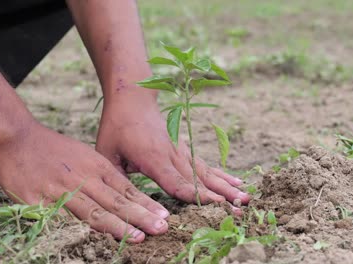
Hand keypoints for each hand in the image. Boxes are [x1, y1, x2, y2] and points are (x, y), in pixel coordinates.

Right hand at [0, 122, 169, 242]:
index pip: (126, 189)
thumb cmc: (54, 149)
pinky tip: (93, 242)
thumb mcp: (85, 155)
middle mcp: (84, 178)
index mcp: (96, 166)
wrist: (16, 138)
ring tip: (139, 237)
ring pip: (94, 211)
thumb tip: (127, 196)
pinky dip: (78, 232)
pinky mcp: (39, 201)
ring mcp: (62, 190)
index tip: (164, 215)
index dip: (145, 204)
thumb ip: (103, 176)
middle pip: (116, 202)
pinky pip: (61, 220)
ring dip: (118, 226)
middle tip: (162, 228)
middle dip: (141, 216)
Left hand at [96, 94, 249, 209]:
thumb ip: (116, 179)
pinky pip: (205, 165)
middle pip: (199, 179)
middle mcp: (172, 155)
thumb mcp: (107, 152)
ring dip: (227, 186)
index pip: (176, 182)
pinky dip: (221, 175)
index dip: (195, 195)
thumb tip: (121, 204)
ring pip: (207, 172)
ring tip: (246, 197)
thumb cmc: (117, 125)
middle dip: (221, 196)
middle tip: (240, 209)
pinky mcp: (184, 149)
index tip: (215, 205)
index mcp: (153, 158)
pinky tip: (236, 182)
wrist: (132, 98)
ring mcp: (181, 151)